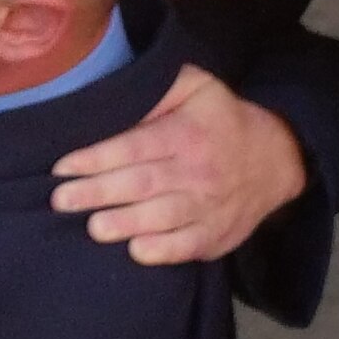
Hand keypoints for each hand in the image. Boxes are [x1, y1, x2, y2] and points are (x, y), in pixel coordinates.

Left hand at [48, 64, 308, 264]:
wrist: (277, 159)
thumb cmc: (221, 120)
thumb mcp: (197, 88)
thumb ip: (159, 87)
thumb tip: (119, 92)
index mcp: (186, 134)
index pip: (135, 146)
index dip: (97, 157)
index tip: (63, 166)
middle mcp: (197, 172)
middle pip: (142, 184)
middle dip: (98, 193)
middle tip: (61, 200)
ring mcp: (209, 206)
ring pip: (163, 218)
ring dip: (126, 224)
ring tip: (93, 228)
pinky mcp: (216, 235)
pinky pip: (188, 247)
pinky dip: (163, 251)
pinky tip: (136, 251)